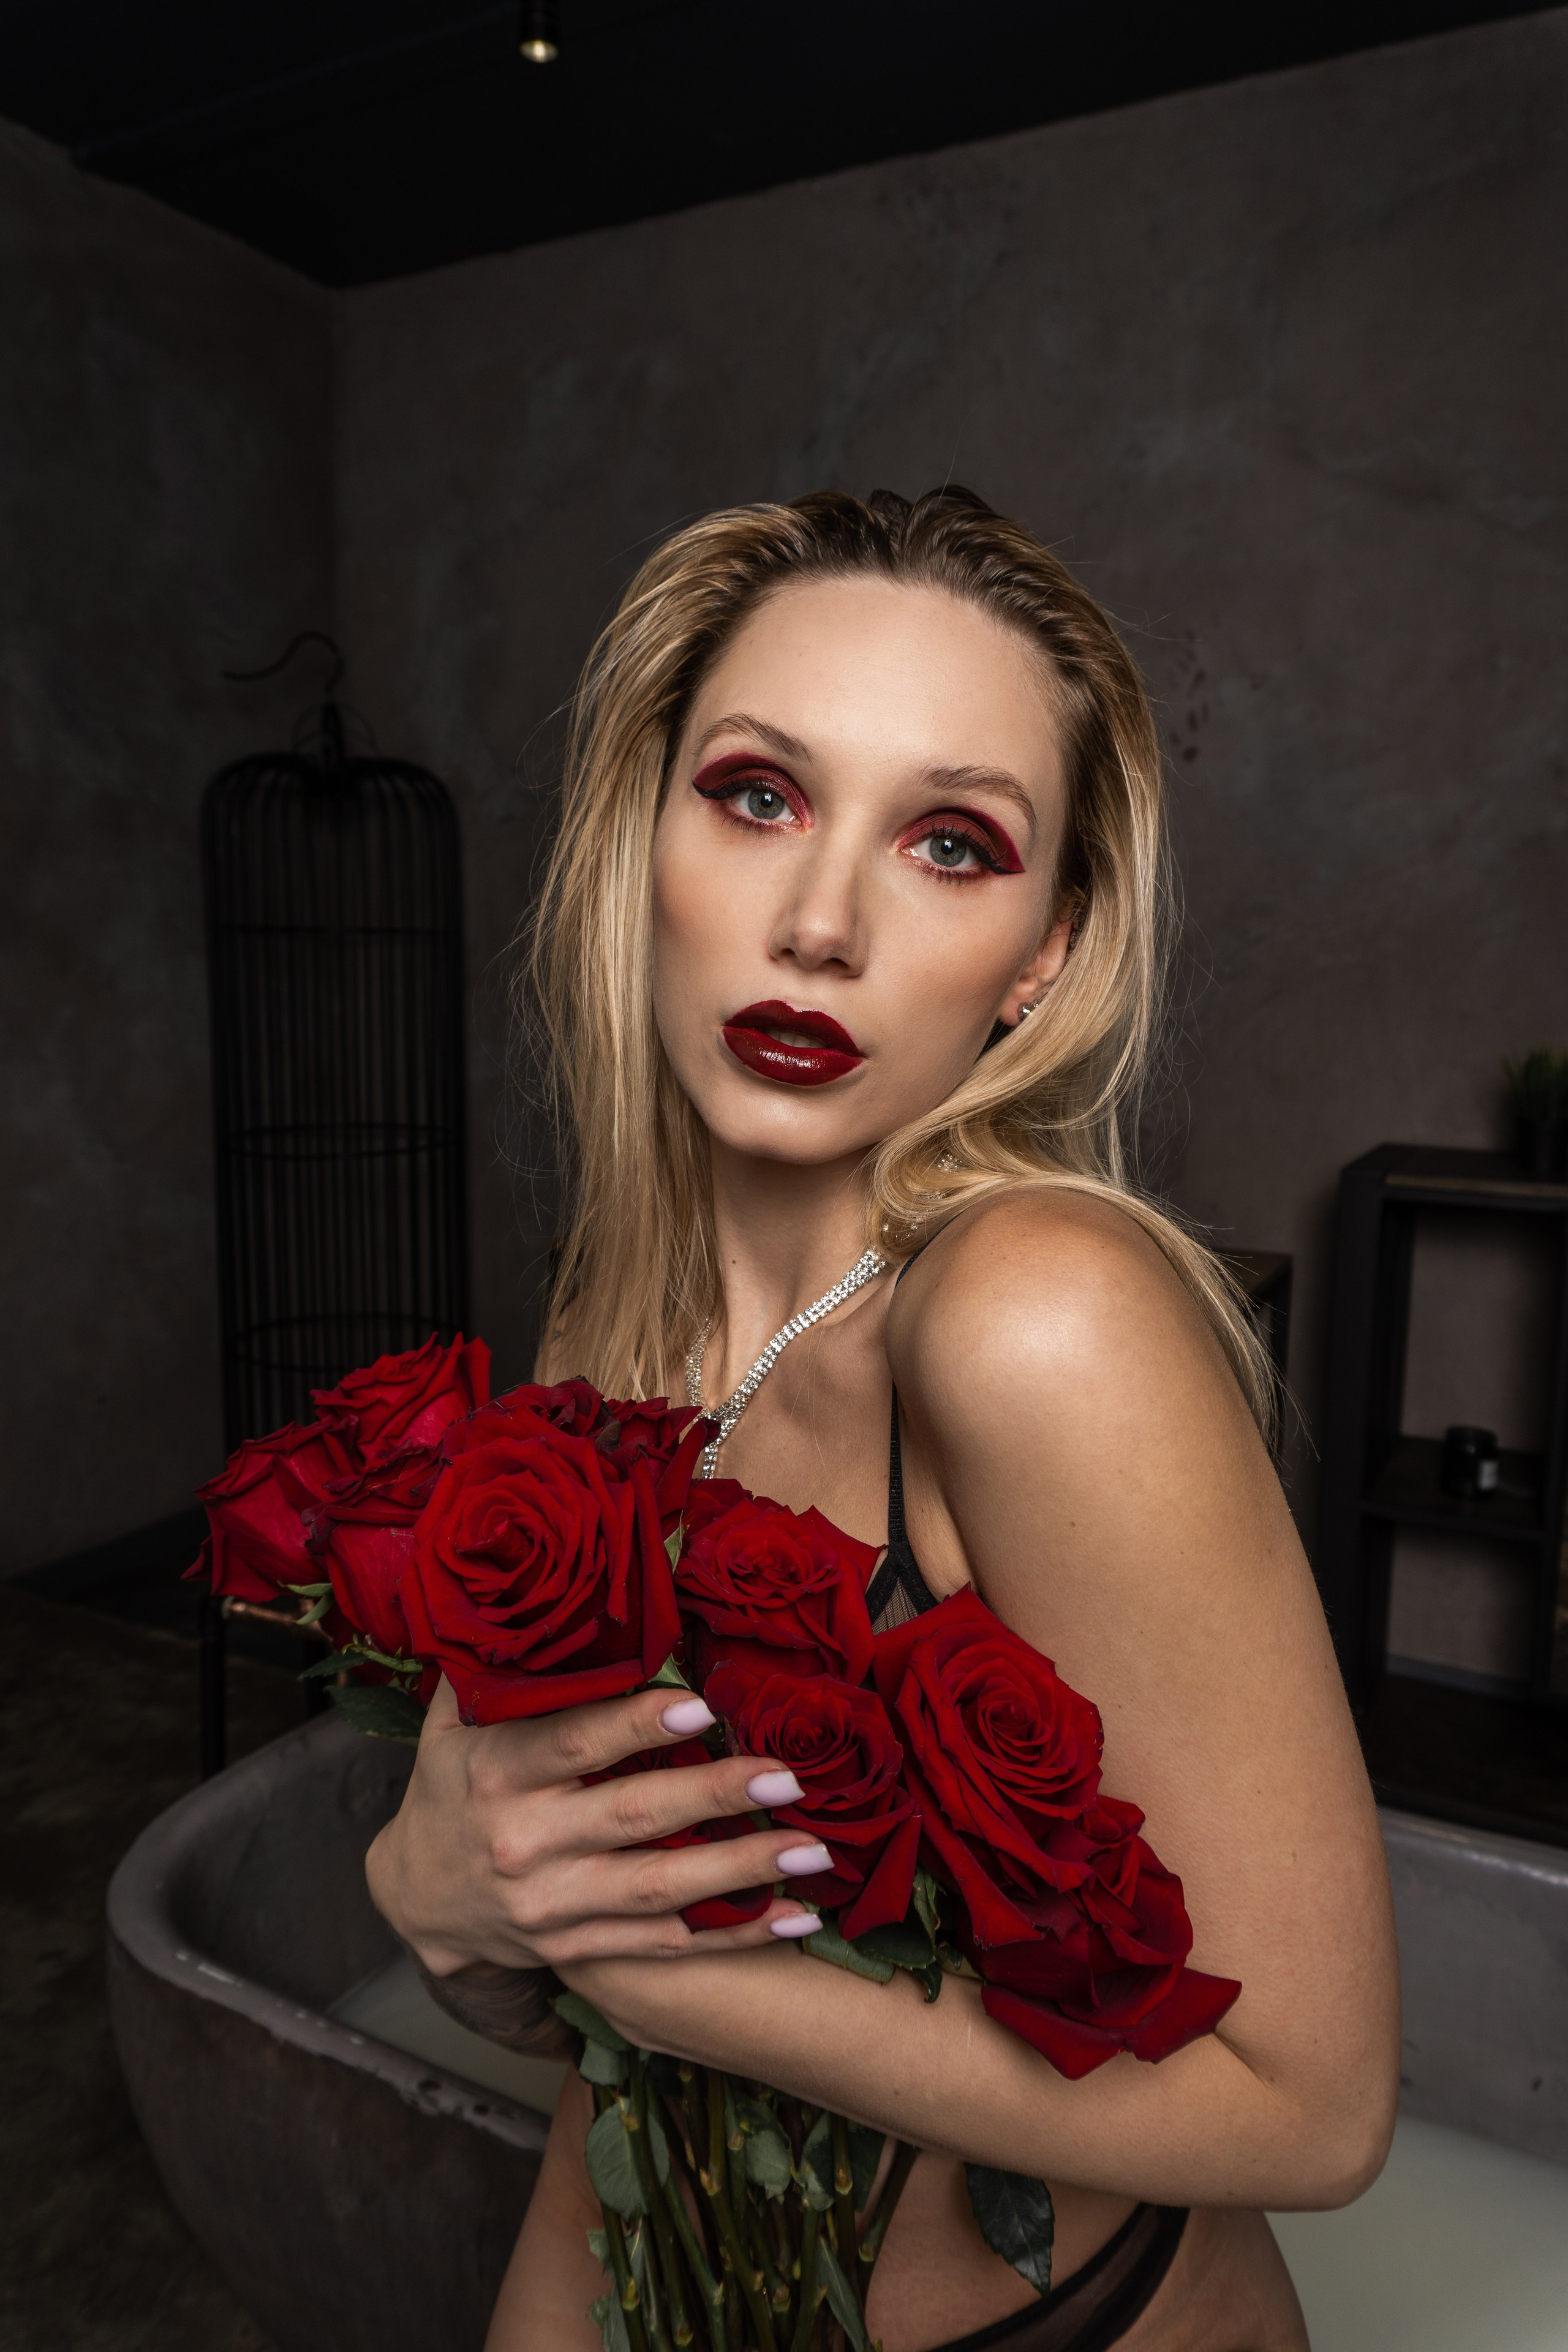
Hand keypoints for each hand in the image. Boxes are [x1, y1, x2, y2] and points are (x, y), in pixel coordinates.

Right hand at [365, 1675, 828, 1976]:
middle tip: (787, 1776)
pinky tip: (794, 1917)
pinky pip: (665, 1945)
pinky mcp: (578, 1947)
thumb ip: (504, 1669)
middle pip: (633, 1816)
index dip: (637, 1725)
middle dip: (716, 1795)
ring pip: (659, 1890)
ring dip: (742, 1871)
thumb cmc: (455, 1782)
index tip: (703, 1707)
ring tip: (812, 1851)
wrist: (417, 1895)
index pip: (574, 1743)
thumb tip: (549, 1591)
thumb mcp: (455, 1721)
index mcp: (497, 1771)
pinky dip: (733, 1936)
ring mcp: (553, 1904)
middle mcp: (525, 1841)